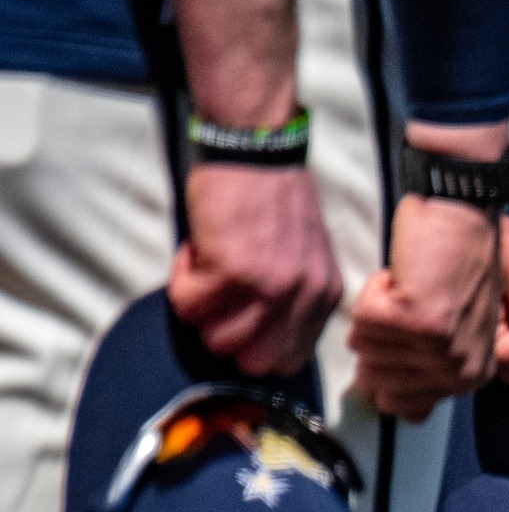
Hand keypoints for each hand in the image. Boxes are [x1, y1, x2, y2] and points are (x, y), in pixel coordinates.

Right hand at [168, 164, 341, 376]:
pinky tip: (195, 252)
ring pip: (217, 340)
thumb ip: (293, 298)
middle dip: (225, 337)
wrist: (257, 147)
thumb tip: (257, 336)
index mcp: (324, 295)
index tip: (241, 314)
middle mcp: (303, 295)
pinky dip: (181, 280)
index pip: (288, 359)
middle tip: (218, 298)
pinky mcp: (232, 269)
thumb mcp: (304, 256)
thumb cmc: (273, 198)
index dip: (255, 344)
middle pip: (254, 364)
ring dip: (200, 310)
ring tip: (206, 270)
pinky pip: (189, 305)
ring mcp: (269, 285)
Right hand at [349, 195, 503, 421]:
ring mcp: (438, 349)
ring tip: (412, 287)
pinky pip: (361, 317)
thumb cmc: (454, 264)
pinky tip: (405, 275)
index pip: (401, 406)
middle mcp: (459, 372)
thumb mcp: (451, 331)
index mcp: (471, 378)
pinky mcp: (414, 321)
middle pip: (376, 379)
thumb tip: (395, 409)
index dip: (384, 366)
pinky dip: (373, 290)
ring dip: (377, 311)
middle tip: (409, 303)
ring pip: (364, 347)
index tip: (403, 333)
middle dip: (378, 337)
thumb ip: (426, 372)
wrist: (463, 213)